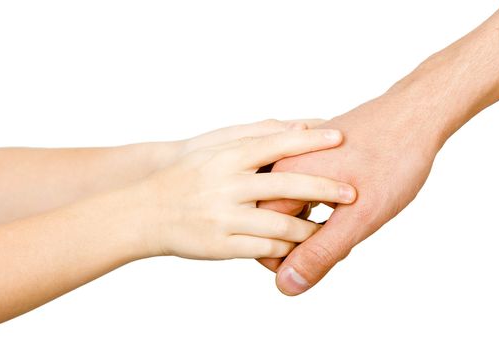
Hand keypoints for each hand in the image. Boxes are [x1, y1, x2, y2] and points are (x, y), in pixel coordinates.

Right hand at [135, 128, 356, 259]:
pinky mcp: (222, 246)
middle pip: (286, 185)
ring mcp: (224, 217)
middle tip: (352, 193)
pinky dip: (288, 248)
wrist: (145, 213)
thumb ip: (254, 137)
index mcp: (226, 157)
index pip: (275, 144)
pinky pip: (265, 250)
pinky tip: (302, 245)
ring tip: (332, 226)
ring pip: (281, 224)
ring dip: (311, 227)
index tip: (341, 138)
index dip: (310, 141)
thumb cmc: (186, 176)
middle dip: (324, 188)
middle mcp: (227, 185)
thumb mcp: (213, 148)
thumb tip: (299, 126)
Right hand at [259, 87, 444, 294]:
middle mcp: (286, 165)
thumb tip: (286, 286)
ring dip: (318, 226)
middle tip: (346, 237)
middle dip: (308, 243)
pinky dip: (325, 208)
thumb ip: (320, 253)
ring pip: (294, 210)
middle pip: (278, 224)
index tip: (326, 258)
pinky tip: (353, 204)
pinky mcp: (316, 158)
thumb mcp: (360, 217)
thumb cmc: (393, 160)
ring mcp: (300, 159)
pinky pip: (307, 193)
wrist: (416, 114)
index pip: (266, 238)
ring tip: (353, 220)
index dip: (292, 260)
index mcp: (285, 178)